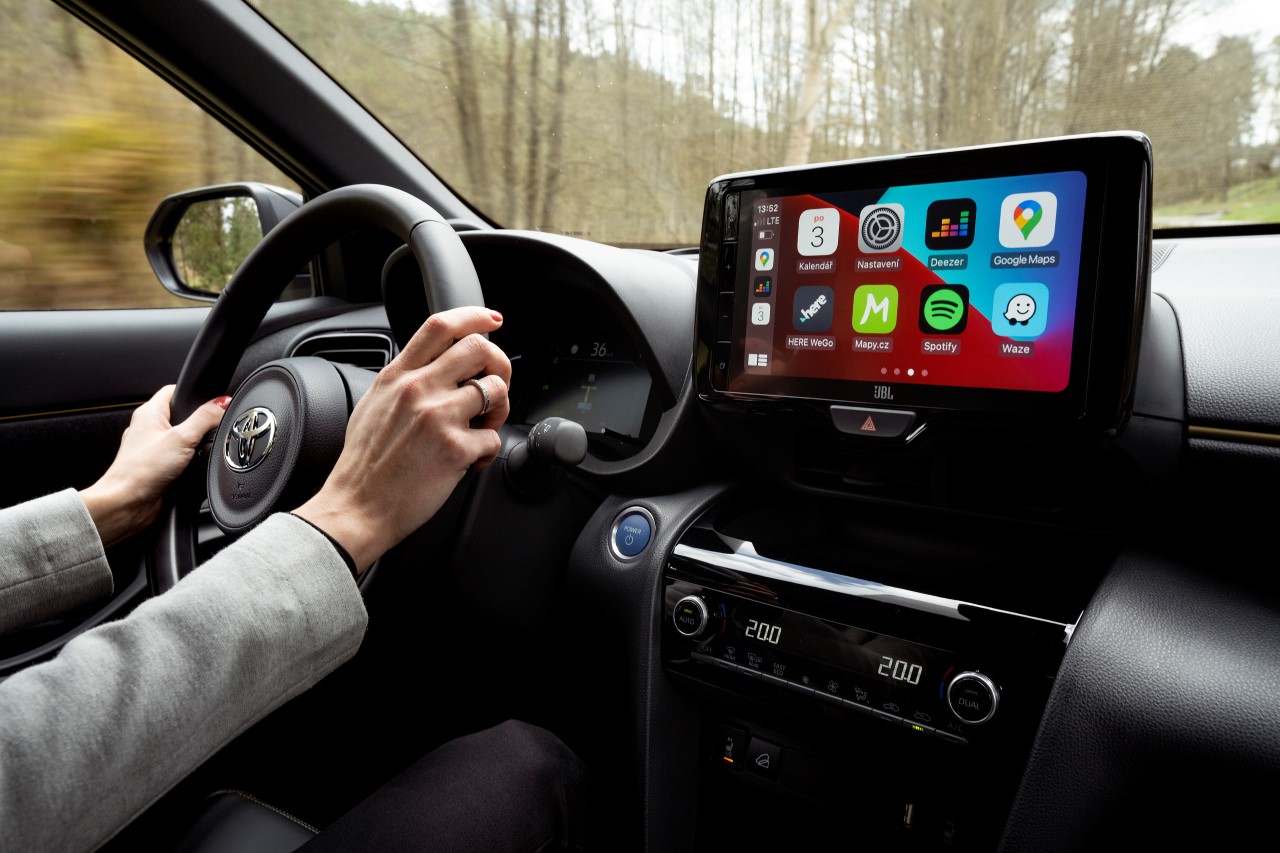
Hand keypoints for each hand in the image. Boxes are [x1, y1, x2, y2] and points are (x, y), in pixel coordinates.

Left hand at [80, 386, 231, 546]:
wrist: (128, 504)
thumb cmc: (141, 470)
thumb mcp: (182, 437)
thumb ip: (205, 418)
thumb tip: (222, 402)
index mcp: (148, 413)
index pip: (173, 390)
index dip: (194, 393)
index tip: (212, 401)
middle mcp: (148, 429)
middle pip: (182, 416)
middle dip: (199, 423)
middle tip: (210, 429)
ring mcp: (153, 450)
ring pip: (182, 439)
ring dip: (195, 446)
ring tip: (199, 452)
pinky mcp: (158, 468)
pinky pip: (180, 459)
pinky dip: (190, 462)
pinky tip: (193, 468)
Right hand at [293, 306, 511, 571]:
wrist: (356, 508)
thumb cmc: (364, 465)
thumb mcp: (373, 405)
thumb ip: (403, 380)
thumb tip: (432, 366)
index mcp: (397, 376)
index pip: (440, 325)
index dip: (474, 316)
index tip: (492, 320)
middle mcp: (417, 389)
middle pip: (480, 348)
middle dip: (500, 365)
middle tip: (495, 386)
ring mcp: (438, 417)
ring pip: (496, 390)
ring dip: (500, 410)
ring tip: (483, 429)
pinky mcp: (455, 449)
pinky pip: (494, 438)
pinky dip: (488, 452)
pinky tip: (470, 461)